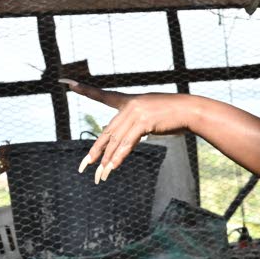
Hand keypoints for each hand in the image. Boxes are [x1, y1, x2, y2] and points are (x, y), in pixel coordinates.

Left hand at [59, 79, 193, 182]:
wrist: (191, 110)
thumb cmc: (175, 115)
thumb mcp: (152, 118)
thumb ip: (136, 126)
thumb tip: (124, 142)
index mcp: (129, 101)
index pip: (104, 96)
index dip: (85, 90)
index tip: (68, 83)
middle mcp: (129, 105)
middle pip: (107, 132)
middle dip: (95, 151)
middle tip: (84, 166)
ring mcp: (136, 113)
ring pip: (116, 141)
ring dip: (107, 160)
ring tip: (100, 175)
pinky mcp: (144, 122)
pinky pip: (127, 143)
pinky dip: (119, 157)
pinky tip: (112, 168)